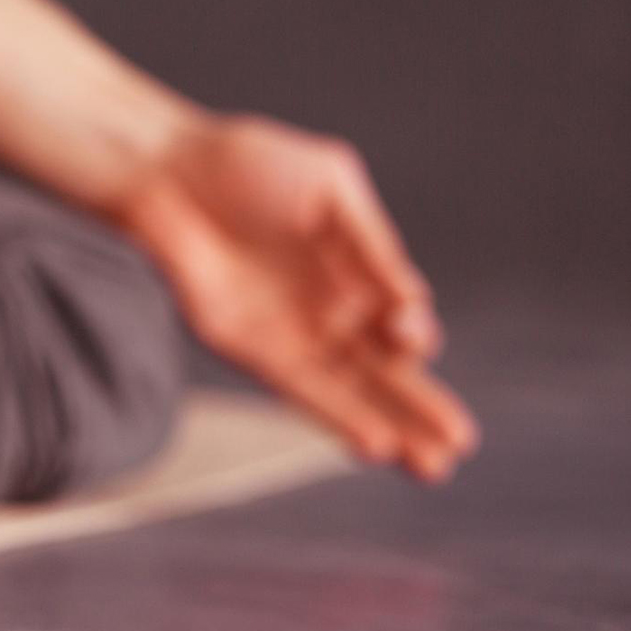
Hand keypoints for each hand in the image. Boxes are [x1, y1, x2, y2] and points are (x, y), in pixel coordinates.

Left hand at [117, 114, 477, 480]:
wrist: (170, 174)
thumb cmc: (247, 164)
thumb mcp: (329, 187)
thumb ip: (372, 243)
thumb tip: (411, 301)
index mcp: (354, 266)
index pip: (399, 317)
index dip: (412, 331)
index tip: (407, 328)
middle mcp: (328, 307)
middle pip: (385, 368)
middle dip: (423, 406)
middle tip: (461, 442)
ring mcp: (291, 332)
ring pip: (352, 392)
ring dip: (393, 428)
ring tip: (435, 467)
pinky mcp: (251, 350)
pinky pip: (303, 392)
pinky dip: (339, 418)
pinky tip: (376, 445)